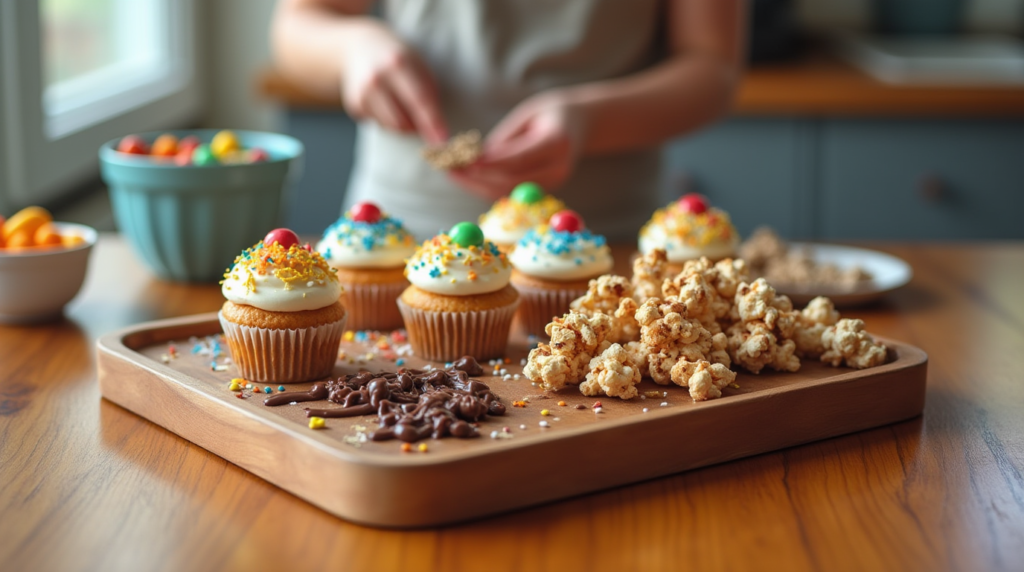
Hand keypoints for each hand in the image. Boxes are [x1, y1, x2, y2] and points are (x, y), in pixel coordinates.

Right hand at [340, 22, 446, 143]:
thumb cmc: (397, 58)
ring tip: (404, 104)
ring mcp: (362, 93)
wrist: (359, 47)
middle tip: (425, 118)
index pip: (419, 99)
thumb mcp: (418, 64)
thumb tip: (437, 128)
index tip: (442, 139)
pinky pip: (380, 125)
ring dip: (405, 124)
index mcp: (397, 63)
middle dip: (418, 126)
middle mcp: (376, 78)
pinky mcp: (354, 105)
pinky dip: (389, 119)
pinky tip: (386, 101)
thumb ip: (429, 93)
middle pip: (403, 121)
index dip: (432, 121)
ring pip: (392, 127)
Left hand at [449, 92, 585, 199]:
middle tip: (450, 169)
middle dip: (477, 178)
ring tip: (453, 174)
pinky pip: (512, 192)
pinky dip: (487, 187)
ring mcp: (555, 181)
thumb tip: (476, 160)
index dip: (489, 164)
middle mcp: (559, 166)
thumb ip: (504, 139)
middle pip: (512, 181)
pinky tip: (468, 178)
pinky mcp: (546, 188)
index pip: (519, 158)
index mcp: (558, 141)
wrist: (582, 123)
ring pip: (509, 191)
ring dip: (477, 186)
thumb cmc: (552, 112)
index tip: (464, 162)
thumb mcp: (527, 114)